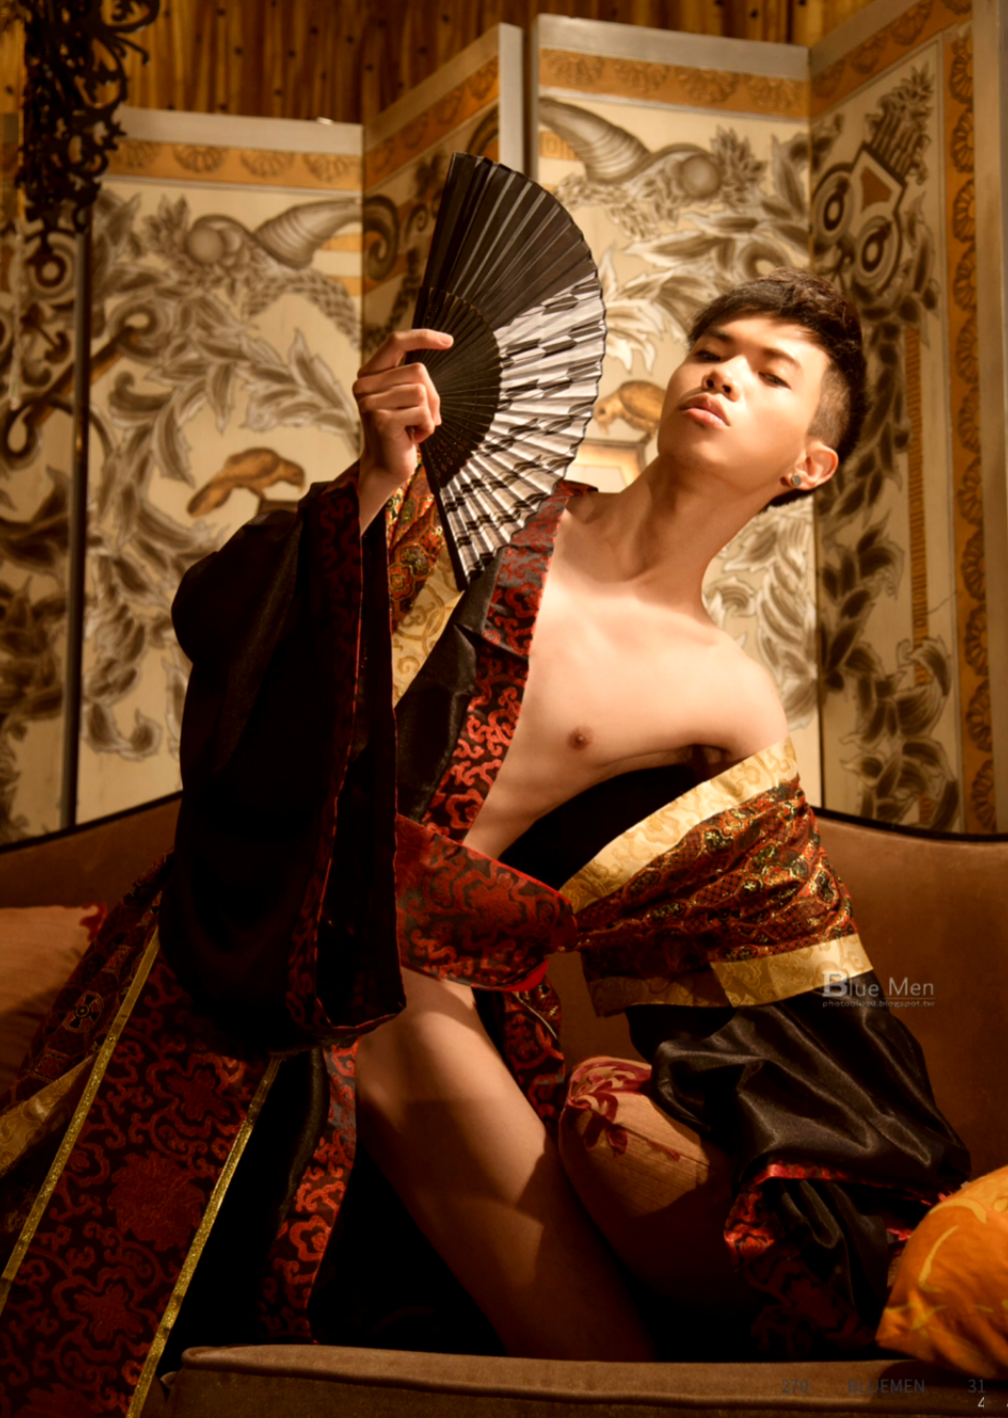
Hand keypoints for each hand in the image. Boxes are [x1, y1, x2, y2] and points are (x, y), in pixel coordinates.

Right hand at [353, 328, 452, 528]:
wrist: (387, 468)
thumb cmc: (402, 432)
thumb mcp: (407, 399)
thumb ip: (414, 376)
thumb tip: (442, 342)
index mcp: (369, 374)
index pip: (396, 342)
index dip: (423, 337)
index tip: (449, 341)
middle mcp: (364, 384)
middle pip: (418, 370)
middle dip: (432, 395)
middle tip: (424, 418)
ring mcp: (370, 402)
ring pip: (421, 391)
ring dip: (428, 414)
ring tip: (415, 428)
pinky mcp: (381, 419)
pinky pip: (422, 412)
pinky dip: (426, 428)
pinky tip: (413, 438)